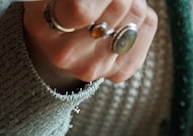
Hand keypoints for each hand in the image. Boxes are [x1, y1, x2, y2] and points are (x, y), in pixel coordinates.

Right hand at [21, 0, 157, 90]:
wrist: (57, 40)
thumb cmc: (56, 4)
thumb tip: (93, 1)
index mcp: (45, 27)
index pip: (81, 10)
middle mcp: (67, 54)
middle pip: (119, 4)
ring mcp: (94, 67)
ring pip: (136, 14)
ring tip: (112, 1)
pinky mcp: (120, 71)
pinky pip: (147, 26)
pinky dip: (141, 14)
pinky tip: (123, 17)